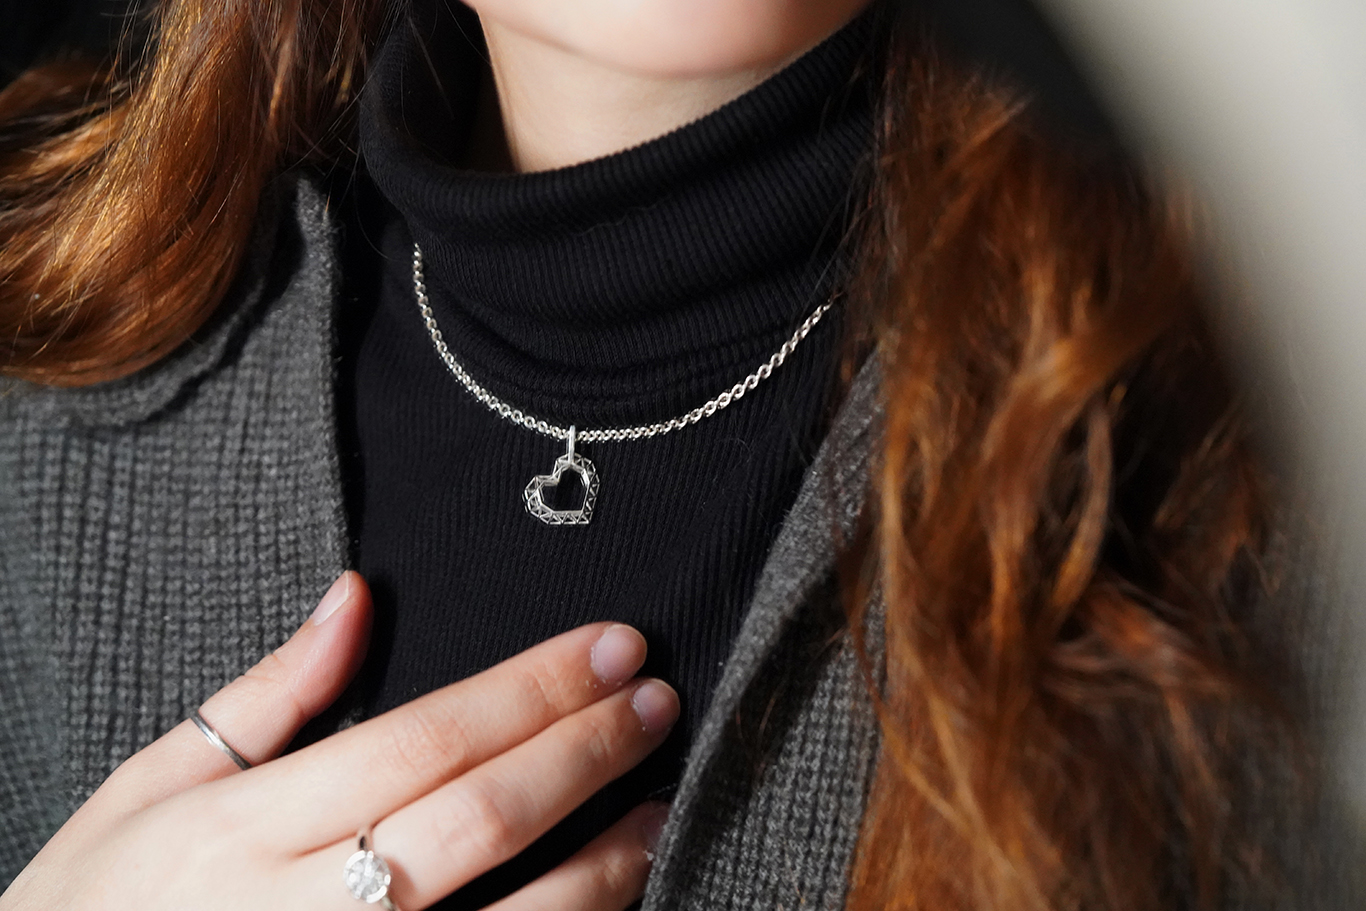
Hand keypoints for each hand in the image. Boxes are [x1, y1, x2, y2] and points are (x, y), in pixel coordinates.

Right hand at [0, 572, 677, 910]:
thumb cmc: (94, 910)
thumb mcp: (152, 789)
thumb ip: (267, 694)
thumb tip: (356, 596)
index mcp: (246, 829)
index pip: (427, 736)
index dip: (533, 688)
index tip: (610, 645)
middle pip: (481, 817)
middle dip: (584, 750)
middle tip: (655, 699)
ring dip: (603, 859)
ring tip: (660, 801)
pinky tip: (610, 897)